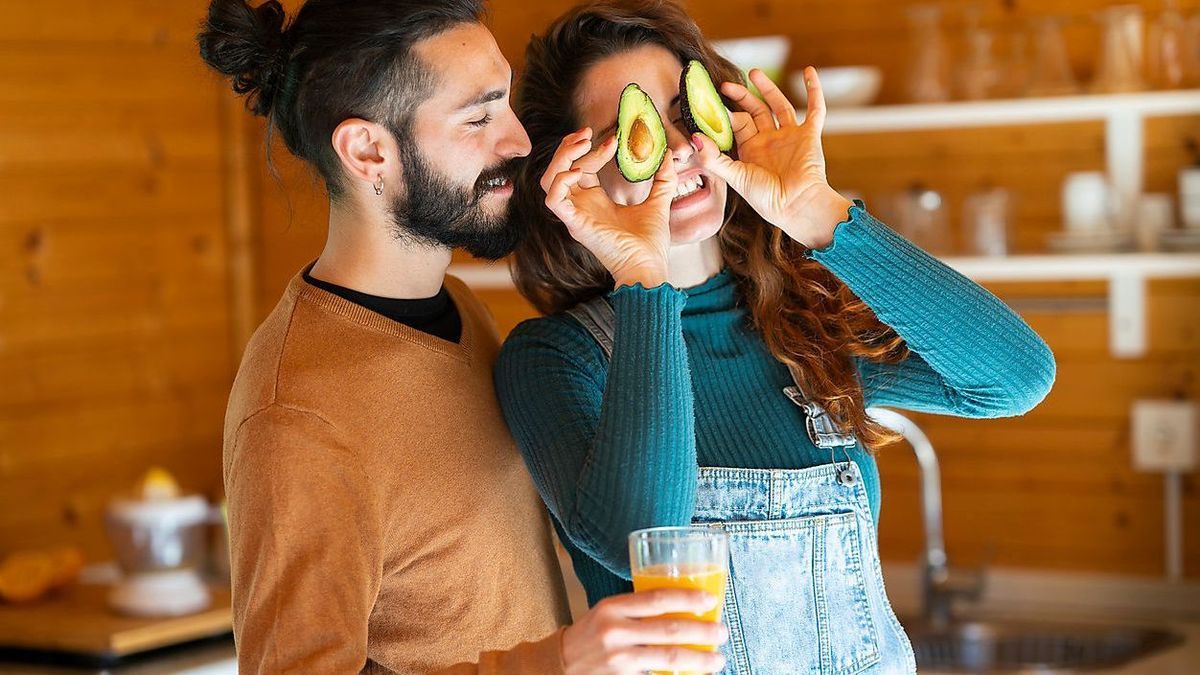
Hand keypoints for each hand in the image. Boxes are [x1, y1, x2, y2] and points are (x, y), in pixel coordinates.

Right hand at [541, 127, 677, 288]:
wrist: (648, 266)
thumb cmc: (649, 243)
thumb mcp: (658, 202)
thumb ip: (662, 179)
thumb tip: (669, 155)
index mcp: (595, 202)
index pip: (582, 168)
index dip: (592, 150)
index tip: (613, 140)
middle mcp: (581, 206)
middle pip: (560, 170)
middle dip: (569, 147)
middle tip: (586, 132)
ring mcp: (575, 215)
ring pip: (549, 180)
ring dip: (561, 158)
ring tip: (581, 144)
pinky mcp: (575, 224)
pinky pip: (553, 199)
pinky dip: (560, 181)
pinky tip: (579, 171)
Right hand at [560, 589, 727, 673]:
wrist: (560, 665)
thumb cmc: (590, 635)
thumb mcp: (607, 612)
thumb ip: (637, 608)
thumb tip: (683, 605)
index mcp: (612, 607)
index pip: (657, 598)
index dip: (688, 598)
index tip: (711, 600)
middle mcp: (615, 632)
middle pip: (670, 630)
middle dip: (702, 632)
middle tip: (721, 632)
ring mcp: (618, 659)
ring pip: (669, 658)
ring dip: (699, 659)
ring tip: (717, 658)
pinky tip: (695, 674)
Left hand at [692, 66, 852, 248]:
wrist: (796, 206)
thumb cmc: (766, 198)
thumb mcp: (735, 177)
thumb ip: (714, 158)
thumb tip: (693, 138)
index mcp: (750, 150)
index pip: (736, 125)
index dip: (723, 115)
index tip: (709, 104)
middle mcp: (769, 141)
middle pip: (755, 111)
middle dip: (742, 97)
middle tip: (725, 86)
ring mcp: (789, 136)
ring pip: (778, 105)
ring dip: (768, 88)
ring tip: (754, 72)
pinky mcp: (809, 134)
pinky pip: (814, 108)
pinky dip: (813, 90)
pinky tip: (808, 71)